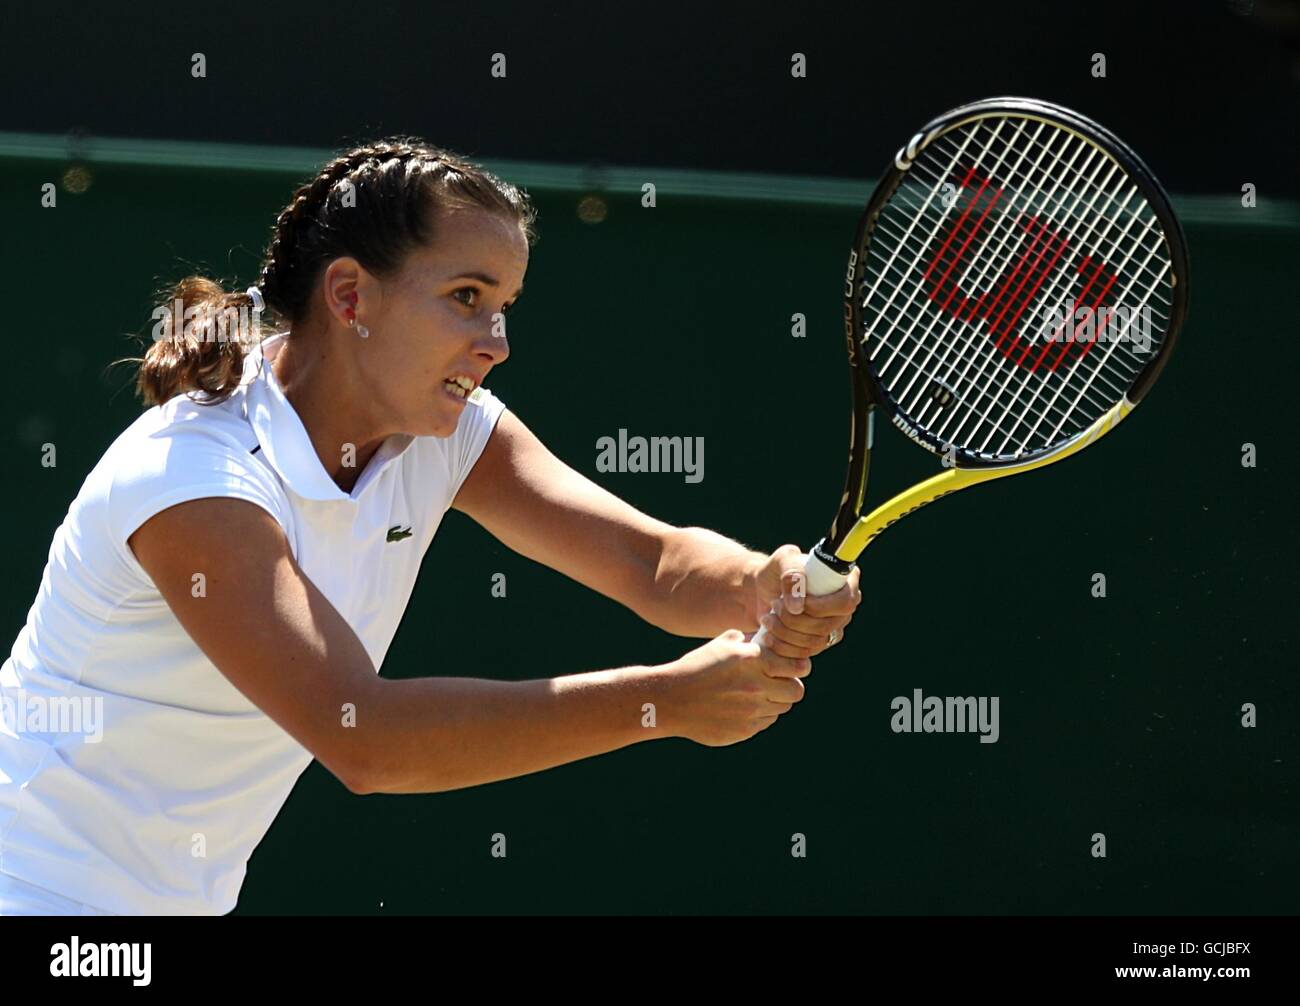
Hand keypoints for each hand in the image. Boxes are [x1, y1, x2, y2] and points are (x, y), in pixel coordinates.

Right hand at [658, 630, 809, 746]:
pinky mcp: (744, 731)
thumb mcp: (720, 645)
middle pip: (796, 692)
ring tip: (754, 696)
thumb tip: (761, 640)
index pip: (799, 668)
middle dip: (789, 687)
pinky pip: (763, 724)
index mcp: (755, 661)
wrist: (670, 700)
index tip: (795, 668)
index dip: (798, 668)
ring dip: (772, 702)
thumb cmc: (695, 668)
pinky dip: (758, 716)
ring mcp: (752, 712)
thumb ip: (745, 641)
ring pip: (780, 709)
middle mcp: (757, 687)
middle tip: (777, 684)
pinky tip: (741, 709)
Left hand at [752, 544, 861, 657]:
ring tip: (767, 617)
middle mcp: (844, 606)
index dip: (819, 607)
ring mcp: (834, 627)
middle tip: (774, 605)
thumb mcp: (783, 560)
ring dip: (785, 632)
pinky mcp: (818, 643)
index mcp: (845, 581)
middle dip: (793, 619)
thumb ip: (792, 575)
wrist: (761, 591)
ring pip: (815, 642)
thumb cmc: (776, 570)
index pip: (845, 602)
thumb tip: (798, 608)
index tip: (794, 603)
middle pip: (826, 626)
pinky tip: (768, 634)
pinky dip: (783, 646)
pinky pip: (805, 654)